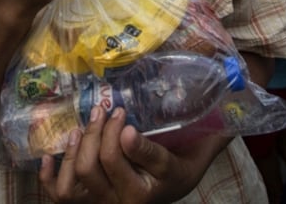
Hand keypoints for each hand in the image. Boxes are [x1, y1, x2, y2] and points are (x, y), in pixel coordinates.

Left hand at [39, 106, 223, 202]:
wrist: (163, 200)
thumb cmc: (180, 169)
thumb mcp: (200, 155)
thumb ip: (214, 130)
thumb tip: (234, 93)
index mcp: (163, 181)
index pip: (149, 161)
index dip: (136, 146)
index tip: (126, 125)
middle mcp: (132, 198)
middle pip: (105, 163)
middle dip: (101, 132)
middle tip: (108, 109)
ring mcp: (106, 203)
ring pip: (81, 177)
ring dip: (78, 147)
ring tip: (84, 126)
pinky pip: (61, 195)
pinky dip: (51, 175)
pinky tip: (51, 154)